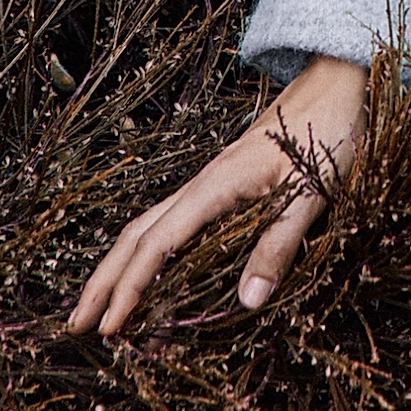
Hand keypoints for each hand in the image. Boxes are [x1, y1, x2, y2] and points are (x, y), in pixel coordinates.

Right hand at [68, 52, 369, 335]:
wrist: (334, 83)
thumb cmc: (326, 131)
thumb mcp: (311, 192)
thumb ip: (278, 245)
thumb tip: (247, 301)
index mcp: (215, 186)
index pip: (157, 244)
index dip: (131, 289)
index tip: (110, 327)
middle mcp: (200, 185)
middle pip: (134, 236)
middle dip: (103, 282)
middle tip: (75, 325)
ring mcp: (206, 184)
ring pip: (146, 227)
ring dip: (118, 267)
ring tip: (98, 306)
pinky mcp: (218, 185)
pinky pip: (169, 222)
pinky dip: (146, 253)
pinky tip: (147, 271)